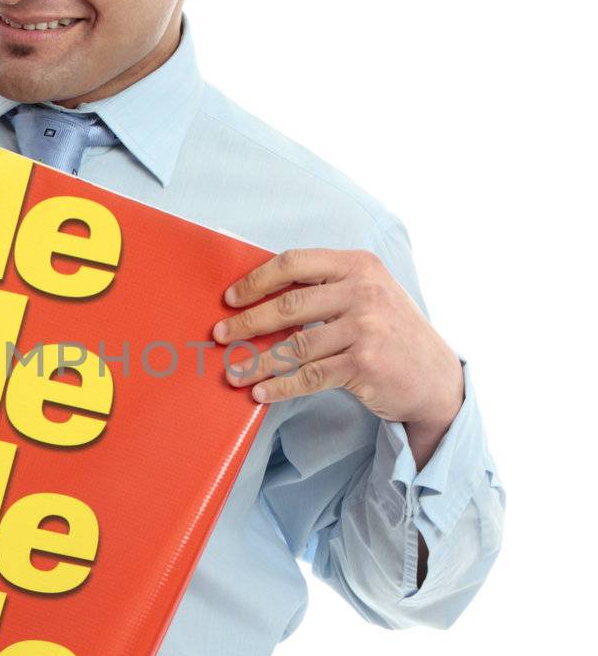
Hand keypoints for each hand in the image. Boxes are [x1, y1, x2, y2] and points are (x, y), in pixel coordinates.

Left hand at [213, 248, 464, 439]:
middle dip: (247, 322)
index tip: (231, 298)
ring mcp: (365, 329)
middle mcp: (363, 292)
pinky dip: (280, 387)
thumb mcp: (370, 293)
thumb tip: (261, 296)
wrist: (436, 377)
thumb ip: (327, 287)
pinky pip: (309, 376)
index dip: (257, 279)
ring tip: (232, 372)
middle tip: (220, 335)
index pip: (295, 262)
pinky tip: (260, 394)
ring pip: (293, 346)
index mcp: (359, 266)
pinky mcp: (364, 365)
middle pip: (289, 304)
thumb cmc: (392, 332)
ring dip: (255, 361)